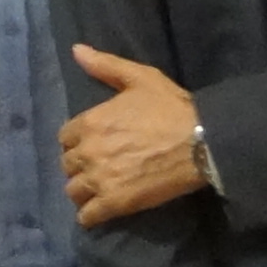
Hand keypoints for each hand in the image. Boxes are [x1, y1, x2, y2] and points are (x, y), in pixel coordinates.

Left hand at [62, 48, 213, 223]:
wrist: (201, 141)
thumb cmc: (171, 107)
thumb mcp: (139, 78)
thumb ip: (105, 65)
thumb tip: (76, 50)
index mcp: (90, 122)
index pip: (65, 137)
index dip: (77, 140)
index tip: (91, 143)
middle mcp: (89, 152)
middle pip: (67, 165)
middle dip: (80, 165)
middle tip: (97, 166)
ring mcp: (100, 180)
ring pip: (74, 191)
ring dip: (83, 190)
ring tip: (98, 189)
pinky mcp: (115, 203)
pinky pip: (88, 216)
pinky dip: (90, 216)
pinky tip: (99, 211)